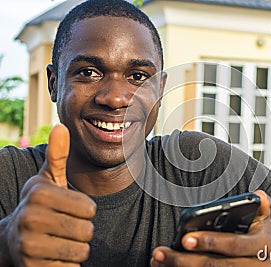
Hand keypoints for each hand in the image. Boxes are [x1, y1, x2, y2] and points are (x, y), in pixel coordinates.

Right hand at [4, 124, 95, 266]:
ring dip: (77, 248)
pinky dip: (69, 263)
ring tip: (61, 240)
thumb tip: (61, 126)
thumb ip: (58, 156)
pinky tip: (54, 255)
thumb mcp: (48, 180)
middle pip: (87, 230)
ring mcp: (28, 246)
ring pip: (81, 251)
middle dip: (83, 230)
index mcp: (38, 194)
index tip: (70, 209)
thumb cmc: (40, 206)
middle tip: (66, 227)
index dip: (85, 210)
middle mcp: (29, 218)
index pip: (89, 208)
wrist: (10, 240)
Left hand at [150, 190, 270, 266]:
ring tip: (158, 260)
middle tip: (160, 253)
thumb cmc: (257, 233)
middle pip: (215, 266)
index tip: (186, 239)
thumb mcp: (262, 218)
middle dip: (185, 261)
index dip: (210, 242)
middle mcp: (256, 266)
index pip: (233, 245)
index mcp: (262, 246)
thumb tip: (259, 196)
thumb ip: (259, 206)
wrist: (267, 256)